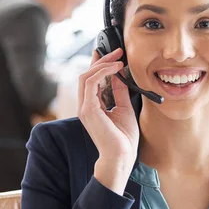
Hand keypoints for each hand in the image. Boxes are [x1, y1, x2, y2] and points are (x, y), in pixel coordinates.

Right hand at [78, 48, 138, 193]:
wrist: (121, 156)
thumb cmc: (123, 138)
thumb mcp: (124, 108)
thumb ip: (119, 92)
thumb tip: (121, 75)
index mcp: (91, 106)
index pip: (90, 80)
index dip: (98, 64)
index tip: (112, 54)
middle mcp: (85, 106)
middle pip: (86, 75)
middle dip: (101, 60)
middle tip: (118, 52)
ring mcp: (84, 108)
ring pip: (86, 76)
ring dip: (102, 64)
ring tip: (118, 60)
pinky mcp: (88, 110)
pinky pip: (91, 83)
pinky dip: (103, 72)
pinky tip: (116, 69)